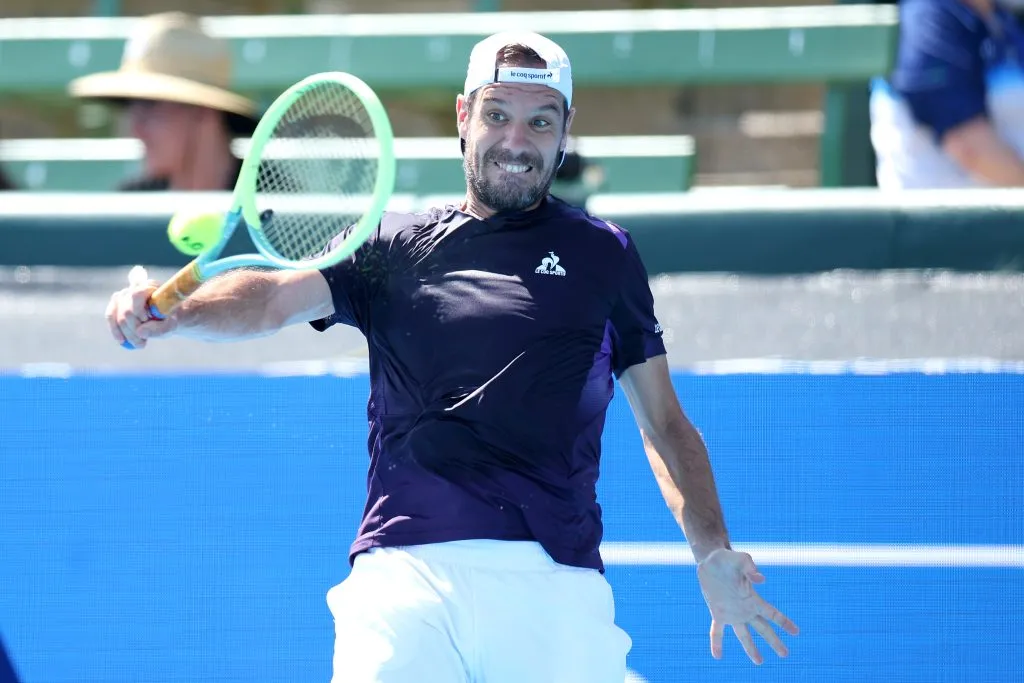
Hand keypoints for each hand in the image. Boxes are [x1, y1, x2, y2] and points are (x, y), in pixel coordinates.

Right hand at [105, 271, 176, 348]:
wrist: (166, 318)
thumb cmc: (169, 320)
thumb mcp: (170, 326)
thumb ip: (159, 329)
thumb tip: (140, 332)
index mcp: (150, 286)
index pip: (137, 295)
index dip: (138, 310)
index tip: (146, 321)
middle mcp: (133, 288)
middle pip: (126, 310)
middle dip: (134, 330)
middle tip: (143, 343)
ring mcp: (122, 296)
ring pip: (117, 317)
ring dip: (127, 334)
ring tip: (140, 344)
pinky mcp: (115, 305)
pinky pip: (111, 317)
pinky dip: (116, 331)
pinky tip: (123, 342)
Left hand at [696, 548, 798, 664]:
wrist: (710, 559)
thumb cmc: (728, 558)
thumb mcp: (740, 559)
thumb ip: (750, 567)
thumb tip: (760, 579)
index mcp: (753, 598)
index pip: (772, 614)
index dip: (784, 623)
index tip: (796, 632)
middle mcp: (745, 608)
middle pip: (763, 629)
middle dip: (774, 641)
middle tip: (785, 654)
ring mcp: (732, 612)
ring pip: (744, 635)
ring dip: (751, 648)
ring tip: (759, 662)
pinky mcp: (717, 612)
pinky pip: (717, 631)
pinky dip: (717, 642)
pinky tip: (717, 655)